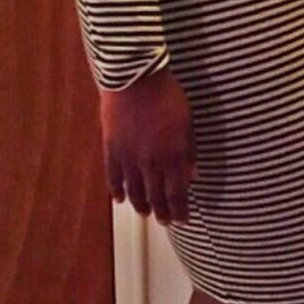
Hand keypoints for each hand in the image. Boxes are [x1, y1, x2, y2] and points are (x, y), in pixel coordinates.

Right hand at [99, 69, 196, 224]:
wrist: (135, 81)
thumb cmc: (168, 97)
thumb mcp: (188, 123)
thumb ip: (189, 153)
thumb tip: (193, 176)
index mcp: (173, 155)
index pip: (177, 191)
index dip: (180, 209)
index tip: (183, 220)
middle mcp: (151, 161)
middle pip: (156, 194)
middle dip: (162, 212)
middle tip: (165, 223)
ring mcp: (128, 156)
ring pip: (134, 189)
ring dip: (141, 204)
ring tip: (145, 214)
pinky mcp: (111, 148)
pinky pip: (113, 175)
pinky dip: (116, 189)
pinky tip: (119, 200)